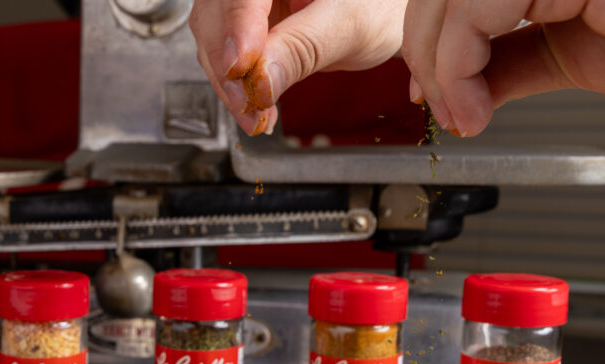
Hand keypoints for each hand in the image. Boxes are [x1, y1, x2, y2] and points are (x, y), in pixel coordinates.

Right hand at [189, 0, 406, 135]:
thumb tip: (260, 80)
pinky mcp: (248, 14)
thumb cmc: (385, 4)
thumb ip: (301, 49)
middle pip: (218, 12)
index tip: (240, 67)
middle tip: (247, 105)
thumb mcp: (348, 26)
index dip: (237, 27)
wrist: (391, 12)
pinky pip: (226, 45)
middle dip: (227, 65)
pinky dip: (237, 79)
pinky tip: (255, 102)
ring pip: (214, 31)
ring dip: (228, 79)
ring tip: (254, 112)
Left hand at [403, 0, 604, 136]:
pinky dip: (458, 65)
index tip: (427, 88)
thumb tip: (452, 86)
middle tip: (442, 107)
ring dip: (439, 63)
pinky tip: (474, 106)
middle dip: (424, 48)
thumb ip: (507, 60)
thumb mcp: (569, 52)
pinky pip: (478, 6)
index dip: (427, 30)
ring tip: (462, 113)